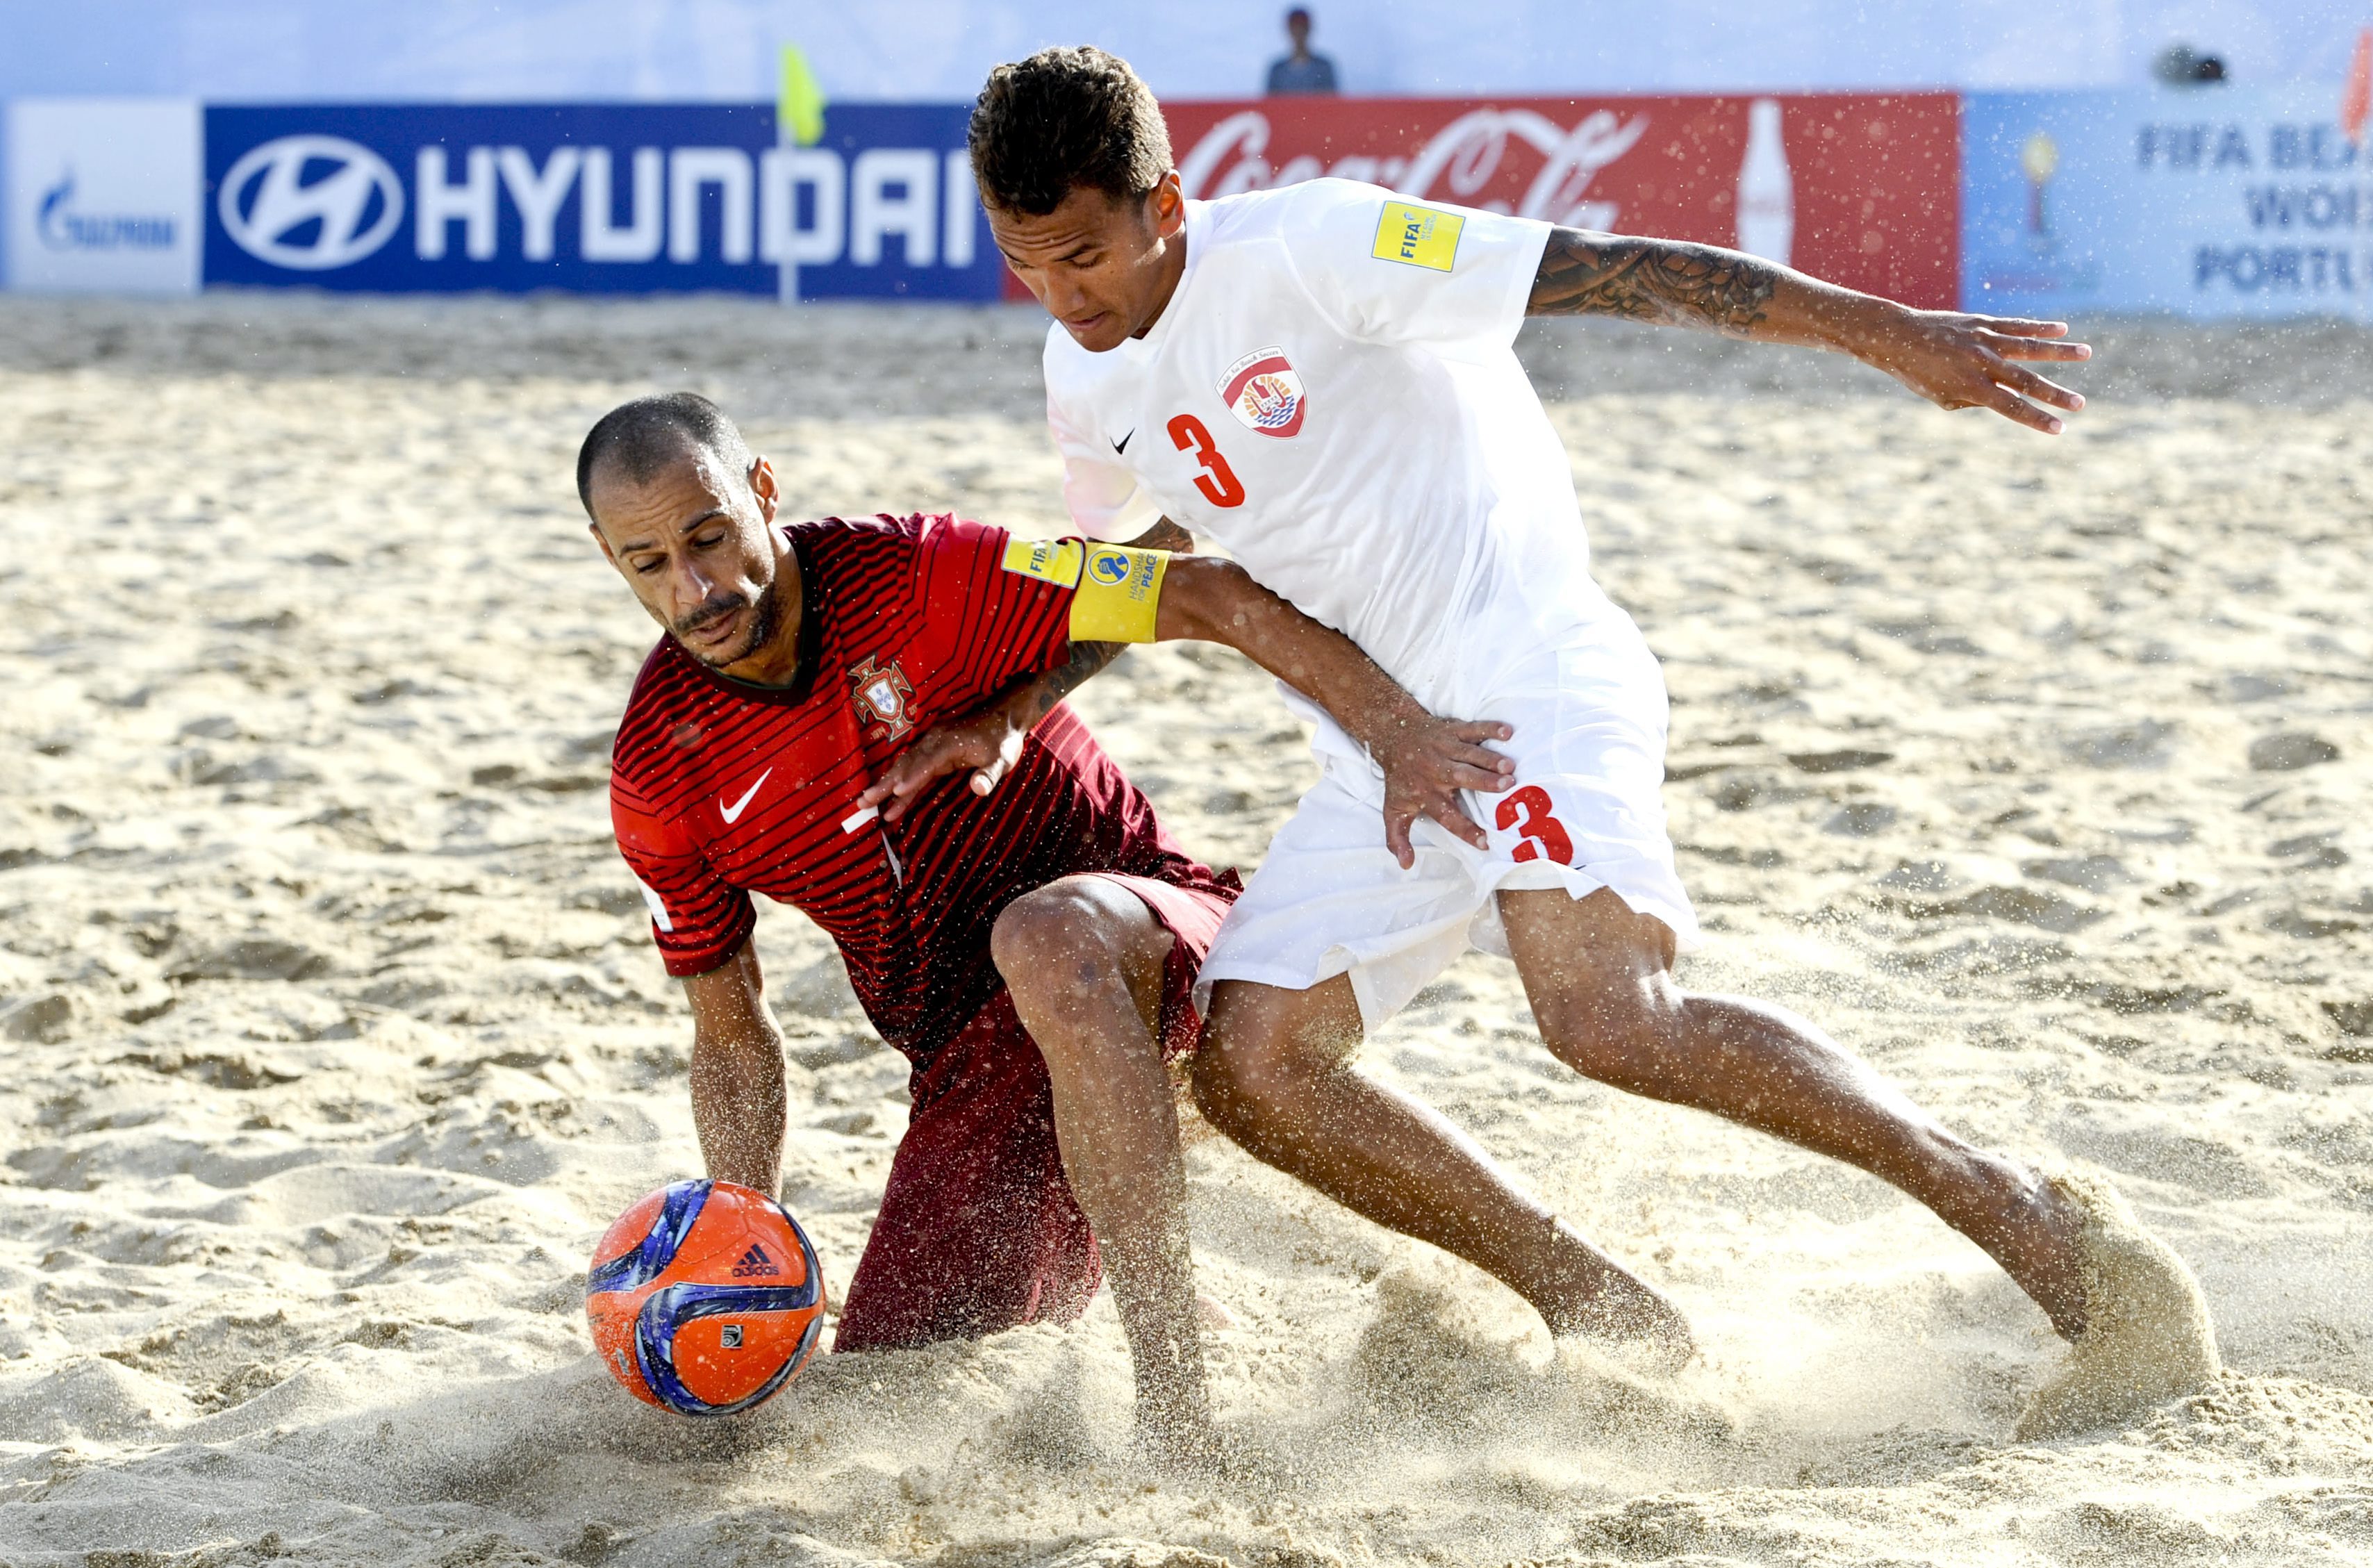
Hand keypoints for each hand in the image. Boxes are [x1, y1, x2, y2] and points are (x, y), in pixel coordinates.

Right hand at [855, 703, 1026, 822]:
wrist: (1003, 718)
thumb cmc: (1003, 741)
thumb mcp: (1002, 760)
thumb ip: (989, 775)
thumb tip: (979, 789)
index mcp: (950, 743)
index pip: (928, 762)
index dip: (913, 778)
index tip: (897, 792)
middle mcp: (935, 741)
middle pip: (907, 764)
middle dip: (886, 784)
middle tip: (864, 801)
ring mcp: (931, 744)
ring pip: (904, 766)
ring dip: (886, 784)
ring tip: (865, 801)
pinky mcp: (932, 750)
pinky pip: (912, 767)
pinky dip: (899, 781)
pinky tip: (890, 796)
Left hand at [1371, 715, 1517, 868]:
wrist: (1393, 736)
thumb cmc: (1400, 778)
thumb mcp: (1393, 810)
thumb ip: (1398, 838)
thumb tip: (1406, 865)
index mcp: (1427, 794)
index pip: (1447, 816)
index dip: (1465, 830)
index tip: (1485, 842)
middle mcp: (1436, 771)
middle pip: (1462, 777)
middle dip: (1484, 781)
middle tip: (1507, 786)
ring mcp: (1445, 748)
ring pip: (1470, 753)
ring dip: (1490, 758)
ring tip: (1510, 765)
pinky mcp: (1452, 729)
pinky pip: (1473, 728)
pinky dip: (1490, 728)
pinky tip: (1507, 732)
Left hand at [1850, 306, 2090, 433]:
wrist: (1898, 337)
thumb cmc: (1920, 373)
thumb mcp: (1944, 397)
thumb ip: (1976, 399)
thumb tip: (2007, 397)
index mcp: (1971, 387)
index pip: (2011, 407)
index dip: (2036, 419)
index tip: (2059, 429)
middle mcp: (1981, 363)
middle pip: (2026, 381)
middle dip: (2056, 394)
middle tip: (2081, 404)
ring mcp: (1984, 340)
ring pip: (2029, 346)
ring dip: (2060, 351)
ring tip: (2086, 353)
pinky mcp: (1983, 322)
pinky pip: (2016, 325)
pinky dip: (2039, 327)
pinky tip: (2061, 329)